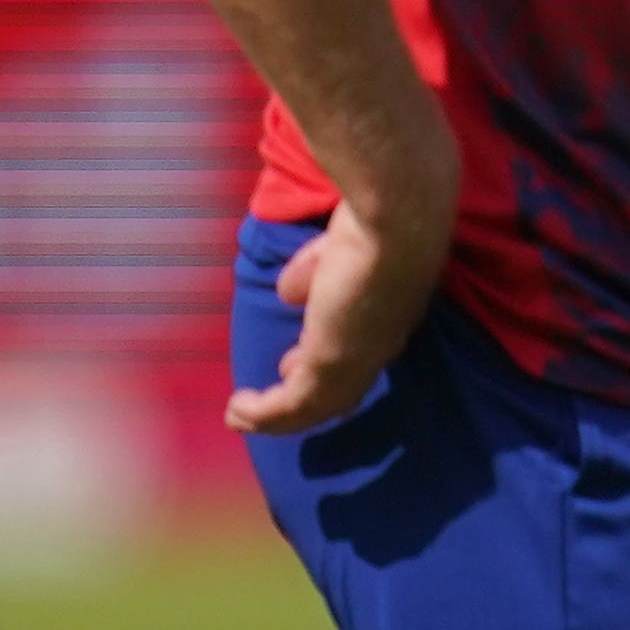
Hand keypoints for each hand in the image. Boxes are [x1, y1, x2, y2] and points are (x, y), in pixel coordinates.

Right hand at [233, 133, 455, 434]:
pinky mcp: (332, 362)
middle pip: (343, 386)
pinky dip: (263, 416)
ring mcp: (360, 357)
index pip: (357, 350)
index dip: (323, 361)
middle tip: (271, 396)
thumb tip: (290, 291)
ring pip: (317, 405)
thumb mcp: (335, 246)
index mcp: (389, 312)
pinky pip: (293, 405)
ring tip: (242, 416)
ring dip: (278, 416)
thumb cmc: (373, 214)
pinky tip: (236, 411)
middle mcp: (381, 342)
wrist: (393, 214)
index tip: (292, 362)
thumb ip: (315, 269)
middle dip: (306, 397)